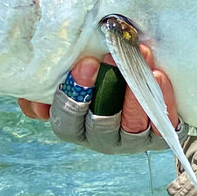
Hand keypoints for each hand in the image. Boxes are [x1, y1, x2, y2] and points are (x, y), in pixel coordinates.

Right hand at [18, 43, 178, 153]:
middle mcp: (101, 138)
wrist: (137, 69)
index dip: (74, 94)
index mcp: (74, 125)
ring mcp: (131, 139)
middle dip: (106, 89)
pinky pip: (162, 124)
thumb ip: (50, 75)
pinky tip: (158, 76)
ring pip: (132, 125)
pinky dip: (161, 100)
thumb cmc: (96, 66)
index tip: (86, 63)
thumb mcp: (70, 67)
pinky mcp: (159, 134)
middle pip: (100, 124)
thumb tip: (34, 90)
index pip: (67, 119)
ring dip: (135, 92)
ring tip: (140, 58)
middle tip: (111, 56)